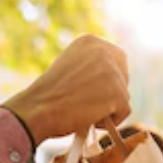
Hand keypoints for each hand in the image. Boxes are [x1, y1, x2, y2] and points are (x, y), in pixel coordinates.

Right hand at [2, 35, 130, 141]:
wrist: (38, 109)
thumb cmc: (48, 95)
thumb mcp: (70, 67)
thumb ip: (90, 66)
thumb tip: (111, 80)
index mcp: (90, 41)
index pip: (116, 58)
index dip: (109, 77)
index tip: (96, 90)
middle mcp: (104, 51)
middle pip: (123, 75)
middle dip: (113, 92)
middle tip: (92, 104)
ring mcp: (113, 72)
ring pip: (123, 95)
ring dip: (108, 107)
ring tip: (84, 110)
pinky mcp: (119, 93)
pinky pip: (124, 111)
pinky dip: (111, 121)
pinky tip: (90, 119)